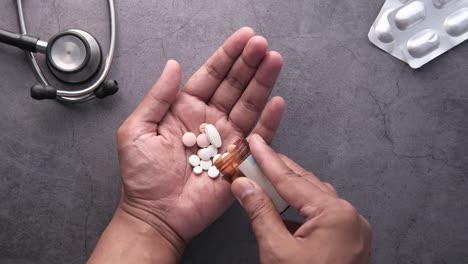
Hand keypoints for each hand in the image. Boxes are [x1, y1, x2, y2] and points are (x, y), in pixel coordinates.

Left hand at [116, 28, 284, 255]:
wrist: (155, 214)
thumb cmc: (142, 176)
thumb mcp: (137, 130)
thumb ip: (158, 97)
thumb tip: (172, 66)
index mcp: (185, 109)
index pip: (211, 76)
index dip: (227, 56)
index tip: (244, 38)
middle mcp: (209, 121)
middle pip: (234, 86)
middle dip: (249, 64)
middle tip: (263, 44)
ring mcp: (226, 139)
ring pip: (248, 105)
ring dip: (262, 83)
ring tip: (274, 61)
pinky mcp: (238, 160)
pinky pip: (257, 137)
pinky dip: (268, 121)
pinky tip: (276, 101)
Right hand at [231, 134, 371, 263]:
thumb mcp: (276, 251)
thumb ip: (260, 213)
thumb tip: (243, 185)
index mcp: (336, 215)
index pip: (292, 181)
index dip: (269, 161)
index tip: (256, 143)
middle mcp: (350, 217)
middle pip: (307, 185)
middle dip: (279, 172)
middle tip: (256, 157)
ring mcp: (354, 230)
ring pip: (316, 199)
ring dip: (290, 190)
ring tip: (265, 180)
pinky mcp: (350, 242)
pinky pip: (324, 216)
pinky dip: (302, 212)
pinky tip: (284, 212)